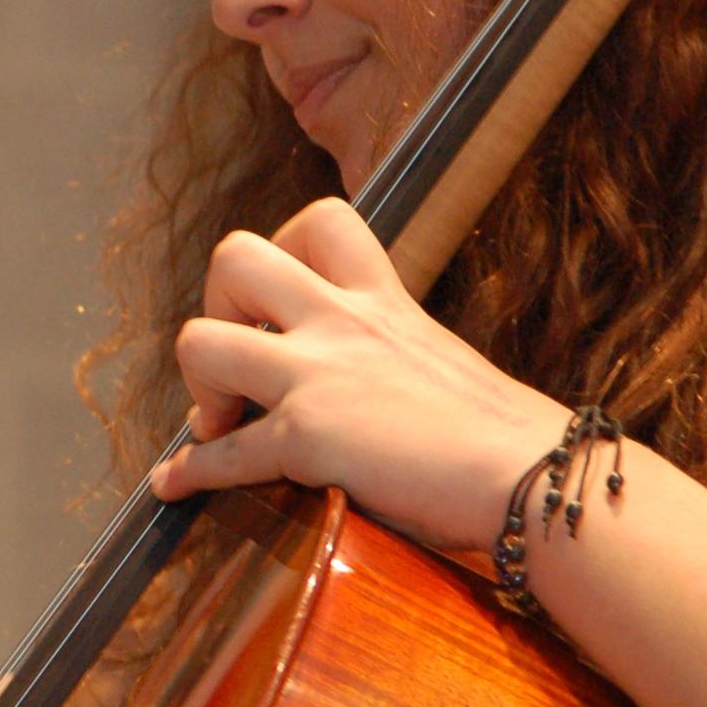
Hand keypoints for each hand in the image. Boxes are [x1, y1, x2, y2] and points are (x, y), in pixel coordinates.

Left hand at [146, 197, 571, 549]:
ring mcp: (318, 377)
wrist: (532, 477)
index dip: (279, 251)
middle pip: (234, 257)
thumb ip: (391, 355)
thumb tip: (366, 389)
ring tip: (218, 421)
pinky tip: (174, 486)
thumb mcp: (441, 360)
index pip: (320, 219)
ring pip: (200, 342)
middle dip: (216, 306)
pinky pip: (219, 453)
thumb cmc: (506, 434)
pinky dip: (188, 473)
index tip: (280, 304)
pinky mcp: (305, 438)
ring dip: (196, 384)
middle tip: (236, 358)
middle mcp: (342, 323)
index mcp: (381, 299)